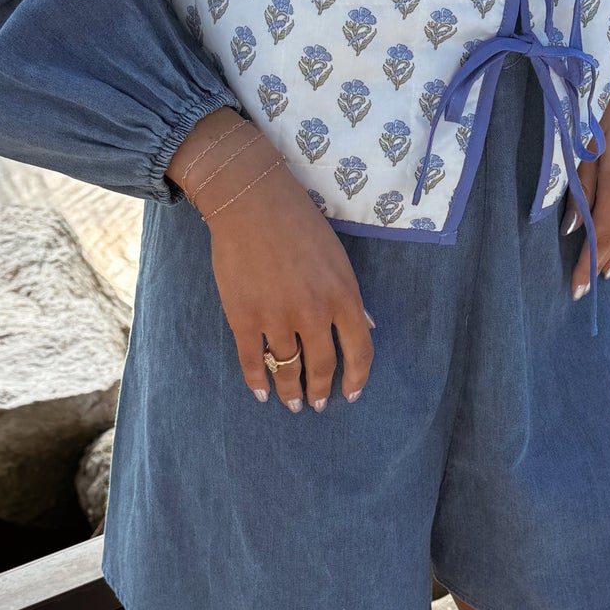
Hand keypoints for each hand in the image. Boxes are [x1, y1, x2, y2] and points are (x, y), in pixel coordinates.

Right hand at [167, 111, 374, 410]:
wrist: (251, 204)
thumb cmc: (300, 225)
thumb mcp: (339, 259)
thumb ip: (351, 297)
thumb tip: (365, 327)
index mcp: (344, 297)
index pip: (359, 352)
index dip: (356, 379)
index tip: (351, 395)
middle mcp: (313, 314)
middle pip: (321, 367)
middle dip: (320, 392)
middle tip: (317, 405)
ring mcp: (277, 318)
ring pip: (287, 369)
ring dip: (290, 392)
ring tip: (291, 404)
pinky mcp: (243, 318)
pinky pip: (252, 361)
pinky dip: (257, 382)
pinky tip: (261, 394)